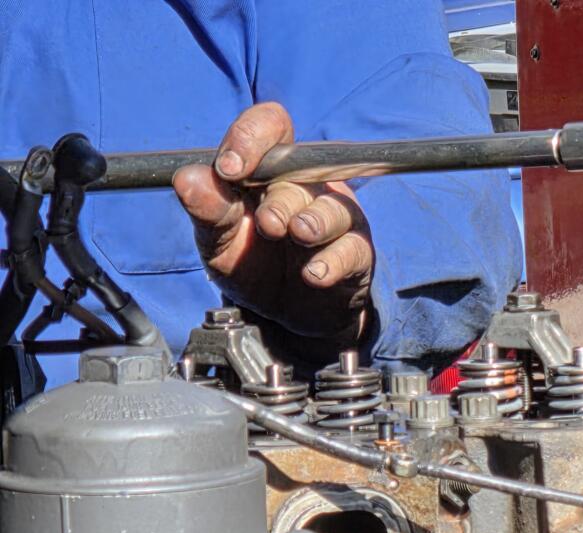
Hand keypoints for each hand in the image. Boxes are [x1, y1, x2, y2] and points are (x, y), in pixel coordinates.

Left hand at [173, 102, 373, 354]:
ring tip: (298, 234)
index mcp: (268, 171)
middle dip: (280, 198)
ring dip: (314, 220)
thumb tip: (187, 179)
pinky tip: (314, 274)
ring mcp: (335, 218)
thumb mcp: (219, 243)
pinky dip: (334, 260)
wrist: (284, 316)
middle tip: (268, 224)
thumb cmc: (253, 266)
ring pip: (333, 207)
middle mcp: (304, 187)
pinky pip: (353, 247)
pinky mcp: (357, 252)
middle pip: (302, 171)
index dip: (252, 137)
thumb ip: (206, 211)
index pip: (270, 126)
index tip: (231, 169)